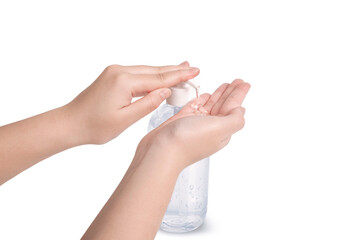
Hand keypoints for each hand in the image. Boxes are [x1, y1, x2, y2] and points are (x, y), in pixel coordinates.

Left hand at [64, 62, 198, 144]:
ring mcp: (115, 72)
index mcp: (123, 81)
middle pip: (154, 70)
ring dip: (164, 71)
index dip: (178, 76)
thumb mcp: (125, 119)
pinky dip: (152, 75)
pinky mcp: (113, 75)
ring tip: (182, 69)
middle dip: (175, 70)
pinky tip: (160, 75)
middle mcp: (119, 71)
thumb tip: (166, 90)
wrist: (70, 123)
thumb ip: (147, 103)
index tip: (194, 71)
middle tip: (193, 67)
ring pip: (147, 70)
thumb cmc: (94, 126)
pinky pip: (138, 73)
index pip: (158, 78)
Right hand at [138, 79, 250, 170]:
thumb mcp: (220, 129)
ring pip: (210, 106)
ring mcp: (195, 124)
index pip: (233, 108)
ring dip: (218, 95)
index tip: (245, 83)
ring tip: (225, 85)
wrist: (160, 151)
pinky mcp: (180, 122)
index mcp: (221, 130)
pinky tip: (204, 96)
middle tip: (238, 81)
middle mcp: (209, 127)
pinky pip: (194, 108)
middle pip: (224, 105)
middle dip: (231, 92)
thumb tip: (240, 110)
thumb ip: (234, 119)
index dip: (239, 94)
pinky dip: (201, 101)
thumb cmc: (188, 142)